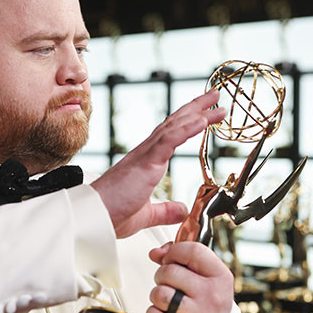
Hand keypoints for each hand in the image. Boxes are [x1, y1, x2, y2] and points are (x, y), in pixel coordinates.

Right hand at [91, 89, 223, 237]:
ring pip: (174, 127)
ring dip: (198, 113)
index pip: (170, 135)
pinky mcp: (145, 162)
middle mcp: (145, 153)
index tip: (205, 114)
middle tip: (215, 96)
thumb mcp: (147, 214)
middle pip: (174, 123)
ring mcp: (145, 156)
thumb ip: (165, 211)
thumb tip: (182, 210)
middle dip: (196, 108)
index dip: (188, 122)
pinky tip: (202, 121)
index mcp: (146, 162)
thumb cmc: (112, 214)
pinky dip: (186, 129)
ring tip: (217, 103)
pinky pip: (168, 140)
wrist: (94, 216)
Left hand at [146, 241, 233, 312]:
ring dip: (157, 295)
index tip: (171, 259)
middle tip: (170, 284)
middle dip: (162, 275)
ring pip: (159, 293)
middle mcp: (214, 296)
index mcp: (221, 277)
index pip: (193, 251)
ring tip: (168, 300)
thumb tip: (155, 253)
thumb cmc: (205, 300)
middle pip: (170, 271)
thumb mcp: (203, 275)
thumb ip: (180, 258)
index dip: (175, 252)